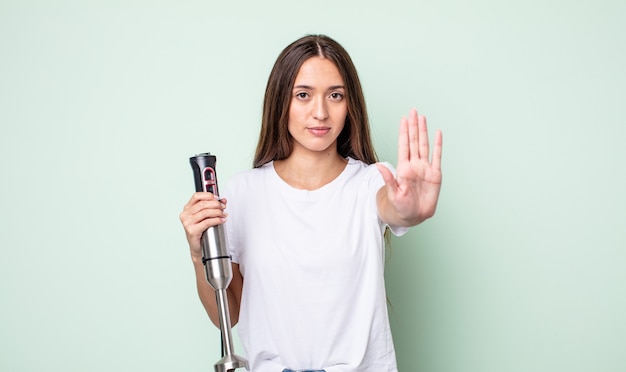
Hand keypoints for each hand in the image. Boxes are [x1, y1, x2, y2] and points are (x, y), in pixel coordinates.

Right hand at [179, 192, 227, 258]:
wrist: (198, 247)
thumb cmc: (201, 231)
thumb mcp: (206, 217)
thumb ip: (213, 207)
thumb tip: (223, 200)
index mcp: (187, 209)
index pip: (196, 196)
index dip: (208, 195)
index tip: (218, 198)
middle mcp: (185, 215)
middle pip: (203, 204)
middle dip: (216, 204)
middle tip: (223, 207)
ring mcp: (187, 223)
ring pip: (206, 212)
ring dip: (218, 212)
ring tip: (224, 214)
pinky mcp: (192, 231)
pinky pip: (207, 222)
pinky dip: (217, 220)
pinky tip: (222, 220)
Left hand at [376, 109, 442, 225]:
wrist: (413, 216)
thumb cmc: (400, 205)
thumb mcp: (393, 193)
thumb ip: (389, 179)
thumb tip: (379, 166)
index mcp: (403, 168)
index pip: (404, 145)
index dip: (404, 132)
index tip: (404, 119)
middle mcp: (414, 165)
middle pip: (414, 141)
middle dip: (414, 126)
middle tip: (413, 111)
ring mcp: (425, 168)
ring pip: (424, 145)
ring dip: (424, 132)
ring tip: (423, 118)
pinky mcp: (435, 174)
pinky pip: (437, 157)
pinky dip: (438, 145)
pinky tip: (438, 133)